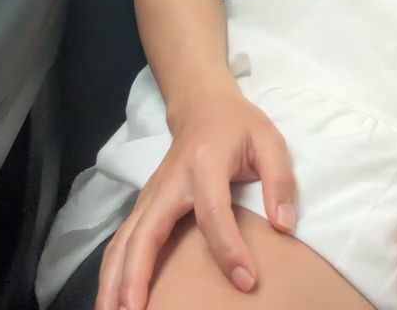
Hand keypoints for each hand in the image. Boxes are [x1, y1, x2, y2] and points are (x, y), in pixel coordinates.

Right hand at [94, 90, 297, 309]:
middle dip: (137, 275)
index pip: (213, 212)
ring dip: (113, 280)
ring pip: (123, 240)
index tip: (247, 281)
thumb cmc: (238, 127)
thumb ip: (280, 181)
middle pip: (147, 232)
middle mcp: (170, 182)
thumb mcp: (268, 141)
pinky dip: (111, 272)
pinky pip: (122, 241)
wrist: (202, 106)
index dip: (228, 249)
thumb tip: (284, 225)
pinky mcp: (144, 205)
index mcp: (205, 164)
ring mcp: (151, 194)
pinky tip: (112, 301)